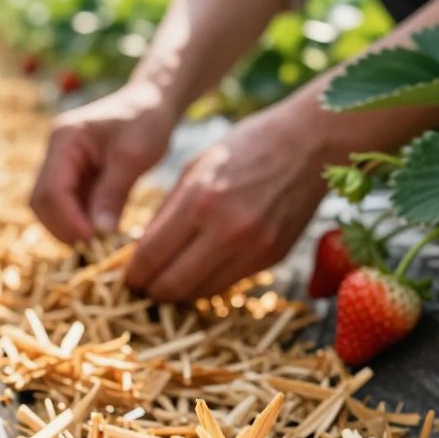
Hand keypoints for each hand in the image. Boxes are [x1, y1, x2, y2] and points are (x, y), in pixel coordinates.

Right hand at [30, 81, 175, 241]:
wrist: (152, 102)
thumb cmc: (145, 119)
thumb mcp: (133, 156)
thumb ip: (113, 193)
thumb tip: (99, 234)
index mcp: (63, 140)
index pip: (50, 190)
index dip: (67, 221)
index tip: (92, 242)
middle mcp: (55, 154)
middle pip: (42, 202)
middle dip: (64, 228)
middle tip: (95, 248)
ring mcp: (62, 166)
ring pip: (51, 208)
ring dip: (71, 228)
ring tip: (100, 242)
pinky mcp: (74, 177)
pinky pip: (69, 206)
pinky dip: (81, 222)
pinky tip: (102, 231)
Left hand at [125, 108, 327, 301]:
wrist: (310, 144)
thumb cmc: (246, 148)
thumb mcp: (195, 168)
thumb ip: (167, 212)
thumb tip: (140, 251)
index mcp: (200, 200)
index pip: (151, 256)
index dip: (133, 274)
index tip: (128, 276)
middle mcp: (226, 230)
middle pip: (172, 285)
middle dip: (151, 290)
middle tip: (143, 286)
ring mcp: (252, 248)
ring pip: (200, 293)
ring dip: (178, 293)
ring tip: (168, 282)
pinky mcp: (271, 259)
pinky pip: (227, 285)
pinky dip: (206, 284)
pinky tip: (198, 272)